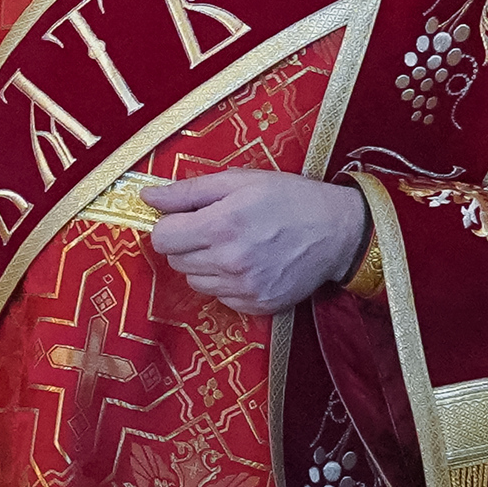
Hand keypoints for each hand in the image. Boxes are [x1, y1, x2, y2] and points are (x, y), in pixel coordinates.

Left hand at [142, 171, 370, 317]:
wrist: (339, 231)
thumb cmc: (290, 199)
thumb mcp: (240, 181)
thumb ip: (188, 191)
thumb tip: (148, 197)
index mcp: (221, 226)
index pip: (161, 239)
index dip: (170, 226)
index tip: (187, 219)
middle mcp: (229, 261)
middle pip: (175, 261)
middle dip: (187, 244)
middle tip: (216, 229)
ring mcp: (244, 288)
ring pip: (194, 281)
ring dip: (205, 265)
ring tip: (234, 246)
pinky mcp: (258, 306)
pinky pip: (220, 298)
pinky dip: (226, 283)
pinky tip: (249, 265)